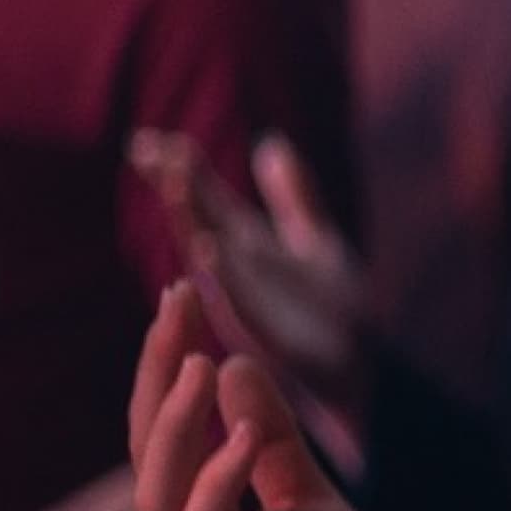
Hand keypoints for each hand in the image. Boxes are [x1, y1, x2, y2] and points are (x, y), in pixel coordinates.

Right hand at [129, 280, 441, 510]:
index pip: (165, 434)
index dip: (167, 365)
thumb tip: (233, 363)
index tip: (182, 293)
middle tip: (178, 303)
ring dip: (177, 429)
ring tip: (199, 362)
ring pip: (160, 500)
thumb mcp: (315, 506)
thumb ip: (274, 447)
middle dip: (158, 377)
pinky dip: (215, 494)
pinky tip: (238, 443)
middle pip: (148, 455)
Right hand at [133, 130, 366, 421]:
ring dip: (192, 221)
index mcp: (247, 249)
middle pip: (199, 221)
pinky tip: (209, 250)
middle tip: (146, 149)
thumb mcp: (314, 239)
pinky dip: (224, 278)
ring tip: (176, 181)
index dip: (179, 169)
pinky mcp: (273, 337)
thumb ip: (292, 195)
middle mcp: (239, 275)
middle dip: (174, 187)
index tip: (146, 138)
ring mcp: (250, 305)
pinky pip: (242, 305)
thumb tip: (270, 143)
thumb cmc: (332, 311)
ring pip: (212, 258)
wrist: (363, 372)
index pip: (206, 200)